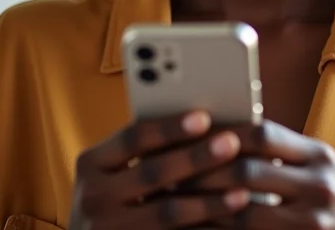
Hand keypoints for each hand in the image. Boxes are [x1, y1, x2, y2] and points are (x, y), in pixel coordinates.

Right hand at [68, 111, 250, 228]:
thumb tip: (203, 120)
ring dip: (208, 202)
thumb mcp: (113, 170)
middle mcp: (93, 196)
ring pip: (166, 212)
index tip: (204, 117)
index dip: (170, 127)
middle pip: (152, 172)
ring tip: (242, 191)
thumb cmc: (114, 196)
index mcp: (91, 163)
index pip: (134, 137)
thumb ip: (144, 150)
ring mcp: (107, 229)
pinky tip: (230, 224)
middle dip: (195, 157)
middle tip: (232, 143)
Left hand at [187, 120, 334, 228]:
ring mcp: (314, 221)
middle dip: (204, 172)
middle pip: (247, 171)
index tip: (194, 135)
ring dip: (205, 208)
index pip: (264, 133)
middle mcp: (319, 183)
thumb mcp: (323, 170)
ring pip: (243, 212)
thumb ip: (286, 154)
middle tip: (171, 172)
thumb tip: (232, 133)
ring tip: (175, 203)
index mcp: (319, 154)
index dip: (225, 134)